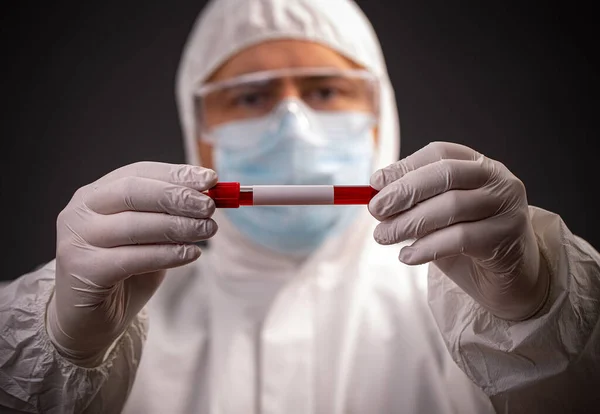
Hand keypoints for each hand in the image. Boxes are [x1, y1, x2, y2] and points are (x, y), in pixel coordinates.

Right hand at [47, 162, 217, 365]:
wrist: (89, 321)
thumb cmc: (124, 273)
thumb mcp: (151, 238)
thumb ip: (171, 215)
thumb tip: (210, 197)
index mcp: (96, 193)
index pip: (139, 173)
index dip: (176, 174)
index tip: (210, 179)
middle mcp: (80, 211)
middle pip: (133, 192)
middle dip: (177, 197)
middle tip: (210, 207)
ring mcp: (77, 239)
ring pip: (134, 224)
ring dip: (178, 226)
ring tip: (208, 230)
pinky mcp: (83, 270)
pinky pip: (132, 258)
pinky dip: (167, 254)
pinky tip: (191, 254)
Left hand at [368, 142, 548, 320]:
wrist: (509, 278)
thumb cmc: (468, 241)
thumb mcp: (437, 217)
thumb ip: (414, 205)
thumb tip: (375, 201)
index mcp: (478, 164)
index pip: (439, 154)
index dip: (405, 166)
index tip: (375, 184)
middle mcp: (497, 178)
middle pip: (446, 174)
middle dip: (405, 191)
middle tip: (375, 210)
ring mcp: (506, 205)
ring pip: (452, 206)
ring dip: (410, 222)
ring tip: (383, 236)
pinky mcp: (507, 236)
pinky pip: (460, 238)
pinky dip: (427, 247)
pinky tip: (407, 256)